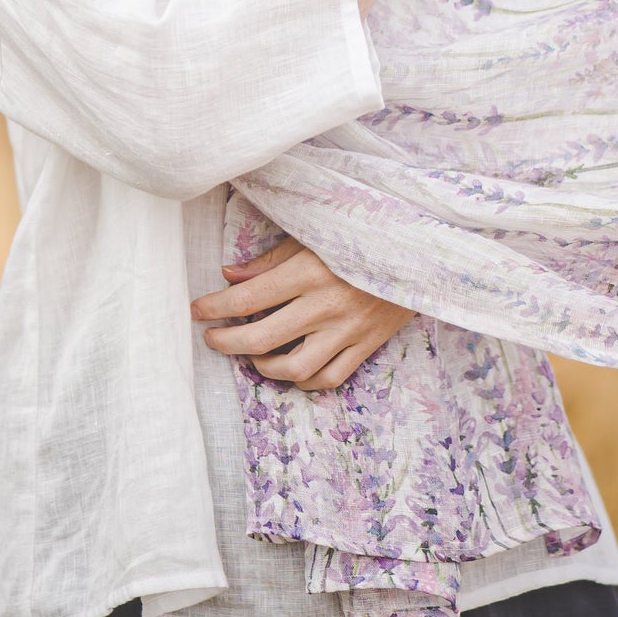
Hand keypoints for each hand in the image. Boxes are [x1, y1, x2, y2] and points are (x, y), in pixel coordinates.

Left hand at [191, 236, 412, 391]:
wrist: (420, 251)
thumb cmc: (360, 236)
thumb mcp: (313, 236)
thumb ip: (270, 259)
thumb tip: (229, 276)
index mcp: (309, 272)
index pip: (248, 298)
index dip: (215, 307)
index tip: (197, 310)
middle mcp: (326, 305)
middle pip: (261, 338)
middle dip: (226, 342)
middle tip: (212, 337)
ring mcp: (348, 329)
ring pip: (294, 368)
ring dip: (264, 367)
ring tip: (253, 355)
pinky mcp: (367, 345)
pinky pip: (329, 378)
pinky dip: (304, 380)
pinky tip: (291, 369)